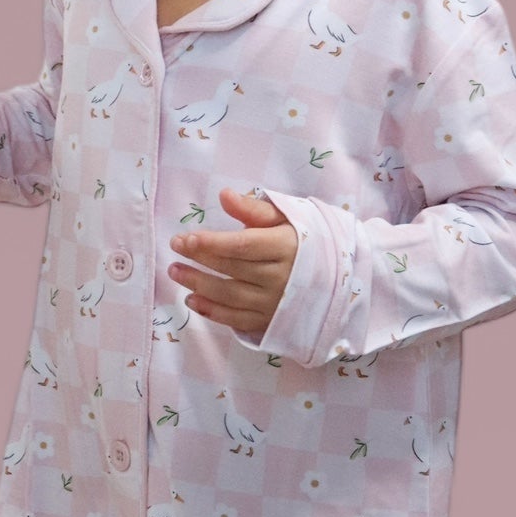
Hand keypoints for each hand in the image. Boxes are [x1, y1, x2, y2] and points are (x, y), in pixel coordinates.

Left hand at [168, 189, 297, 336]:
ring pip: (230, 296)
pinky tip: (192, 300)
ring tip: (175, 272)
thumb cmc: (305, 241)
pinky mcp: (271, 321)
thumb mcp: (286, 218)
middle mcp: (282, 278)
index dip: (211, 243)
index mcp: (287, 247)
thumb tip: (224, 195)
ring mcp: (276, 303)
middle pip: (232, 269)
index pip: (242, 245)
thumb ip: (254, 209)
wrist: (339, 278)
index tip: (185, 238)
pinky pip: (237, 320)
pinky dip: (212, 312)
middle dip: (199, 259)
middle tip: (175, 249)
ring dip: (198, 285)